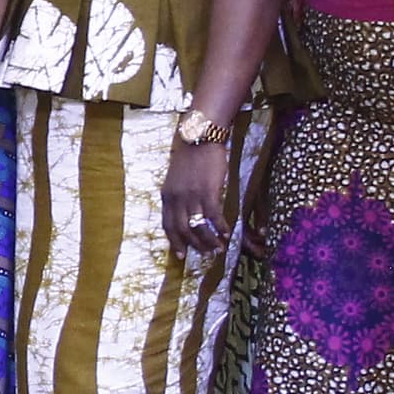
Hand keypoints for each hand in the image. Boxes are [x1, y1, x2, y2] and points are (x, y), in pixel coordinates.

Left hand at [161, 131, 234, 255]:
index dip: (175, 242)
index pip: (168, 225)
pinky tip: (226, 233)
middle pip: (183, 230)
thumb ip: (178, 196)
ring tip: (218, 249)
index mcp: (167, 196)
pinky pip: (213, 216)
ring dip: (209, 241)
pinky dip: (220, 227)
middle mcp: (177, 199)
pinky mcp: (208, 192)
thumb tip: (186, 214)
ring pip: (198, 227)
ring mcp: (192, 196)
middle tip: (205, 255)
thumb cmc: (191, 156)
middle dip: (195, 246)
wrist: (200, 137)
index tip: (181, 255)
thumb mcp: (176, 178)